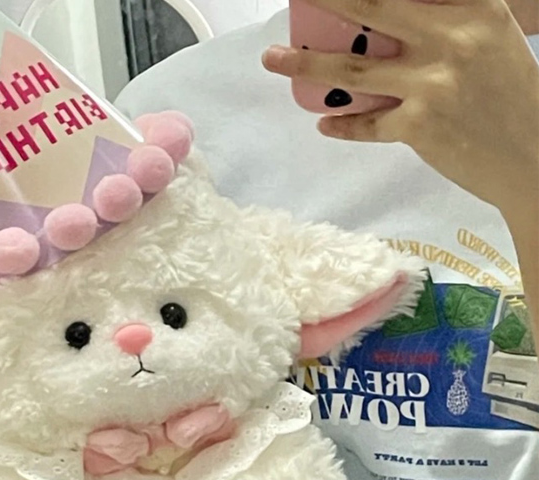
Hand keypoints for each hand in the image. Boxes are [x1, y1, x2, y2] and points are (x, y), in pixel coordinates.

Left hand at [262, 0, 538, 336]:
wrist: (534, 158)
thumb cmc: (512, 98)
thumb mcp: (491, 40)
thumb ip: (448, 23)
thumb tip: (391, 20)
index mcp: (475, 10)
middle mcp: (452, 39)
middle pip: (373, 8)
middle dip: (327, 0)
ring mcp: (433, 84)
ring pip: (353, 70)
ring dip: (305, 64)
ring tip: (273, 59)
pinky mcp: (419, 127)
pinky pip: (367, 123)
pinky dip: (344, 124)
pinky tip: (325, 122)